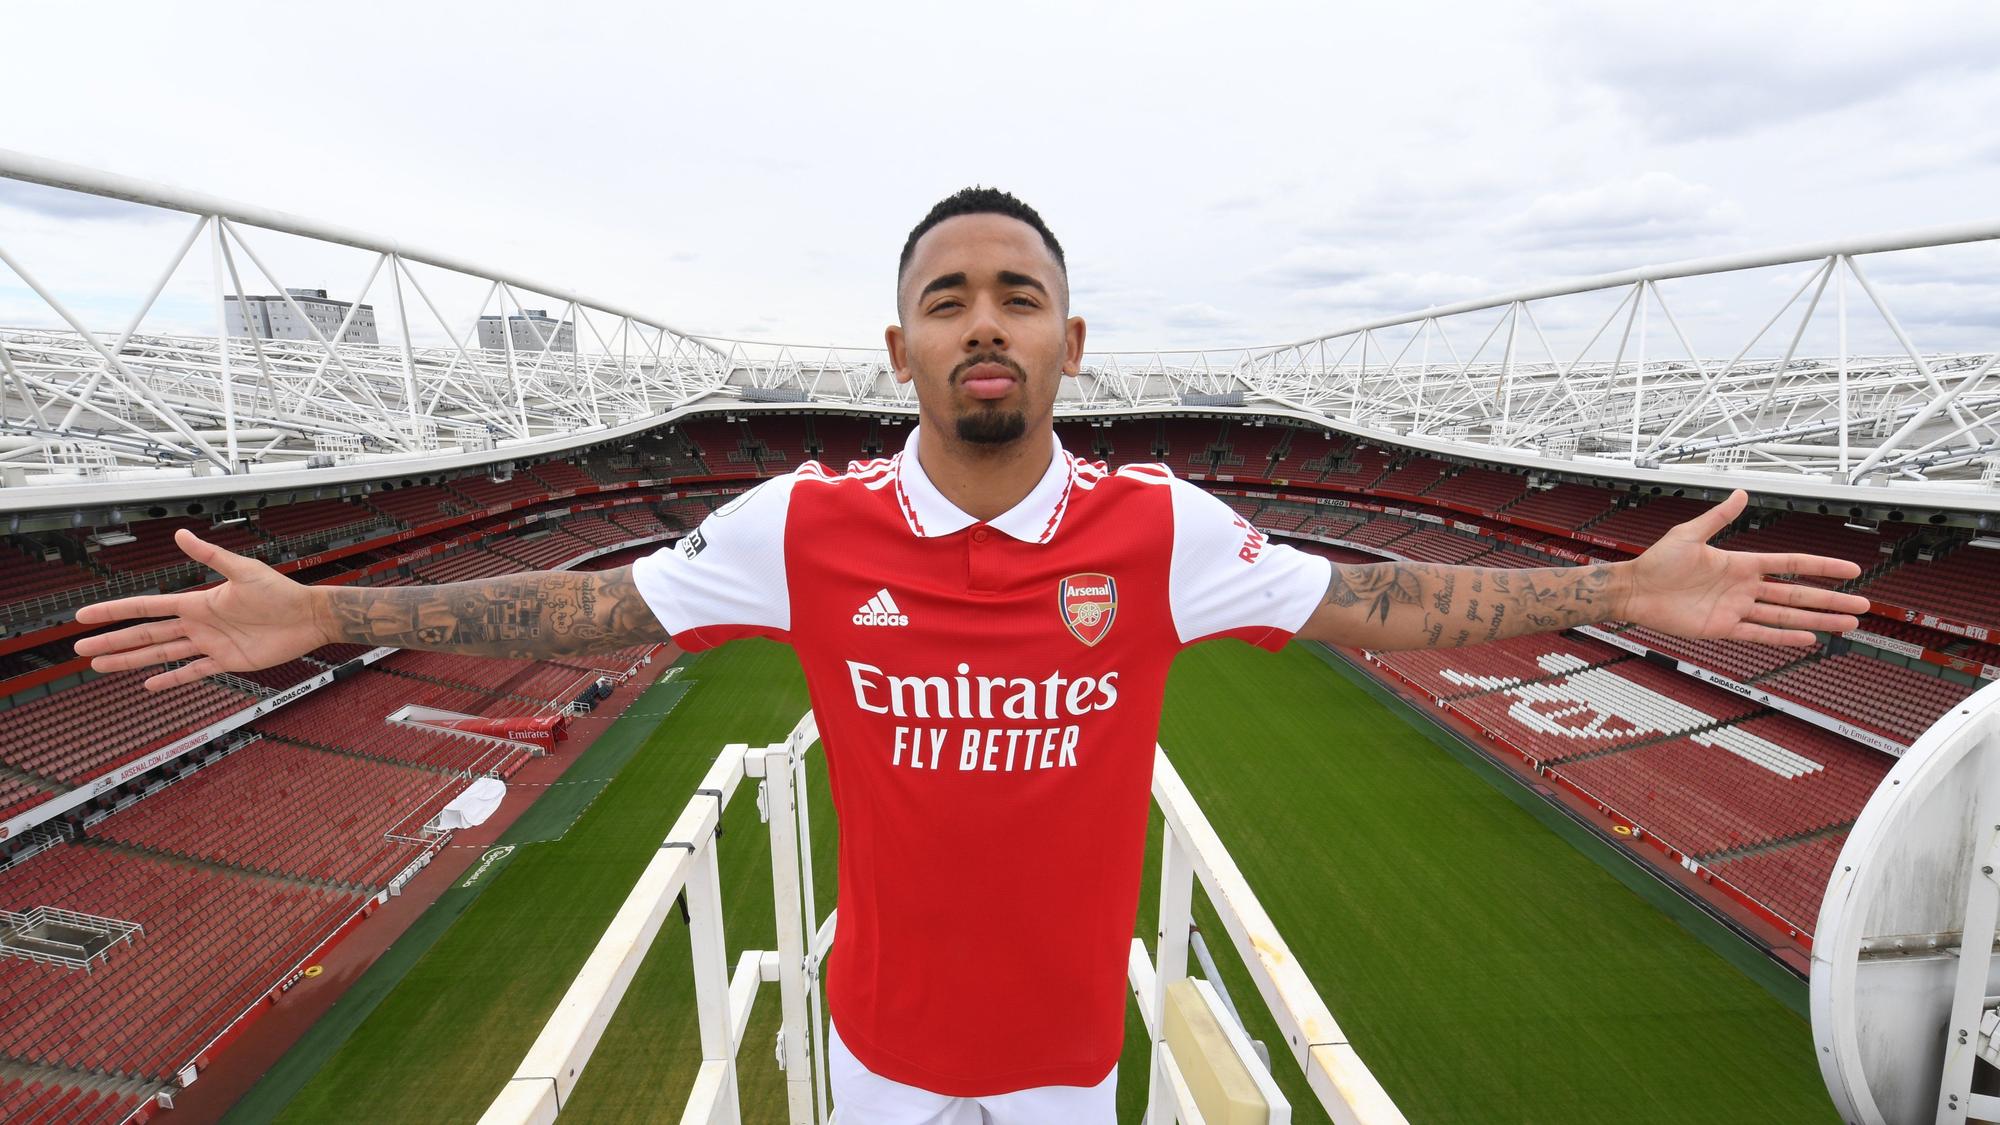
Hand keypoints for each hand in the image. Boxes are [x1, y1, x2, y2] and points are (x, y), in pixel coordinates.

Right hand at [72, 529, 333, 690]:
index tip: (86, 615)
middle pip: (146, 635)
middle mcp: (198, 624)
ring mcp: (210, 644)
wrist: (309, 617)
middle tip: (80, 647)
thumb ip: (211, 555)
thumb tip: (180, 534)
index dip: (116, 611)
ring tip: (100, 666)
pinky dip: (171, 679)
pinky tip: (149, 684)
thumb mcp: (244, 570)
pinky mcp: (227, 661)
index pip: (147, 607)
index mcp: (198, 602)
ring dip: (131, 661)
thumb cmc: (280, 591)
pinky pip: (193, 672)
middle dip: (113, 641)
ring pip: (162, 655)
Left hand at [1619, 489, 1871, 645]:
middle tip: (1862, 605)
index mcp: (1742, 563)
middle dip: (1830, 600)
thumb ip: (1719, 517)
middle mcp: (1744, 588)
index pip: (1792, 565)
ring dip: (1817, 620)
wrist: (1634, 590)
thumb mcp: (1690, 534)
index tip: (1850, 569)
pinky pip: (1758, 634)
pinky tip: (1808, 639)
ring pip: (1785, 617)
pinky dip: (1783, 638)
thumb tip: (1741, 494)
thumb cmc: (1658, 561)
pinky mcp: (1722, 628)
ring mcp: (1735, 609)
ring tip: (1847, 625)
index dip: (1821, 567)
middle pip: (1797, 595)